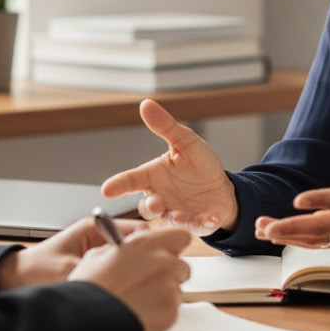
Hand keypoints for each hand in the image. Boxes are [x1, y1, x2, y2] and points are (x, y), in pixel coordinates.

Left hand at [0, 216, 145, 288]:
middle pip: (138, 245)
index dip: (155, 243)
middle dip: (149, 259)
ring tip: (141, 283)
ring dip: (136, 271)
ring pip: (130, 260)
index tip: (169, 255)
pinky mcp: (96, 269)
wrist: (13, 280)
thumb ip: (96, 272)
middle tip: (159, 273)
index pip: (137, 229)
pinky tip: (127, 292)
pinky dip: (125, 281)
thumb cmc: (34, 270)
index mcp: (95, 228)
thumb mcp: (68, 270)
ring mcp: (99, 253)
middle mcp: (100, 238)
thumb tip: (122, 279)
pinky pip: (119, 272)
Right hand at [69, 225, 192, 330]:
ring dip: (164, 293)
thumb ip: (124, 248)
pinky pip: (172, 309)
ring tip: (139, 300)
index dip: (173, 246)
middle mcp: (163, 262)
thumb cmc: (90, 288)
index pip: (180, 236)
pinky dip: (161, 312)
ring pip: (177, 289)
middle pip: (181, 265)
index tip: (166, 253)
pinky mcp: (171, 310)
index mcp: (146, 244)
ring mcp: (170, 287)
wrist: (88, 318)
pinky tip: (140, 312)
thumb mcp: (99, 255)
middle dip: (169, 273)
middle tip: (149, 282)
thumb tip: (128, 248)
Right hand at [101, 99, 237, 234]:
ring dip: (173, 218)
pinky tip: (211, 217)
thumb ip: (166, 127)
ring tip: (180, 216)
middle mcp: (161, 197)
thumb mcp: (185, 142)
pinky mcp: (195, 223)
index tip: (107, 190)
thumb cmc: (199, 166)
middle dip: (149, 206)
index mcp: (153, 177)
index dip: (118, 185)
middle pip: (147, 206)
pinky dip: (203, 223)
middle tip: (155, 204)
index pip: (131, 180)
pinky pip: (196, 226)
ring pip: (168, 220)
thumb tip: (146, 105)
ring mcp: (177, 212)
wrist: (222, 188)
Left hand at [254, 113, 329, 248]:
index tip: (299, 200)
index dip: (319, 200)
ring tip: (263, 229)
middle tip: (266, 225)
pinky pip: (320, 244)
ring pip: (316, 239)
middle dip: (290, 227)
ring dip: (288, 236)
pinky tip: (278, 236)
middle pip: (320, 228)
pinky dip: (298, 242)